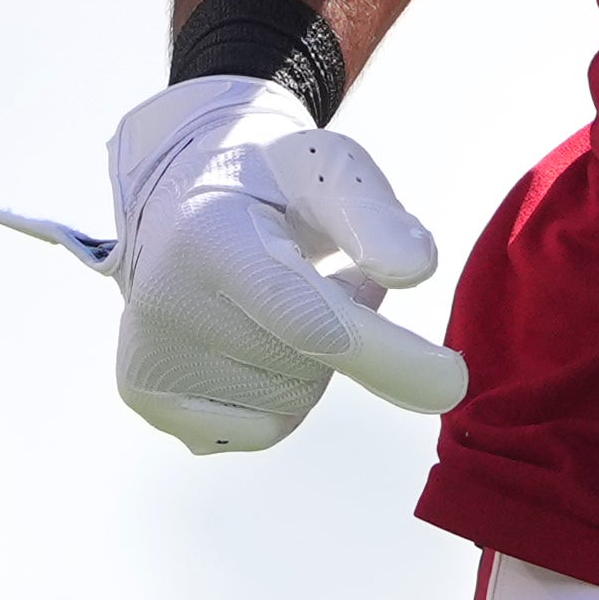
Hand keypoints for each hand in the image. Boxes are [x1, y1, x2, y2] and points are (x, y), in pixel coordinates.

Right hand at [95, 76, 472, 451]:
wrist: (182, 198)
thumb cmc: (272, 184)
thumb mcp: (328, 170)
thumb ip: (375, 214)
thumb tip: (418, 269)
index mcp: (209, 236)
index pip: (307, 317)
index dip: (383, 353)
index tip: (450, 383)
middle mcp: (164, 304)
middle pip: (309, 368)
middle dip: (346, 329)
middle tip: (330, 274)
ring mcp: (150, 357)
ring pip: (290, 405)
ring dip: (313, 359)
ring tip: (287, 298)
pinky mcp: (148, 396)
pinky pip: (260, 429)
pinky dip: (280, 393)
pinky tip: (259, 337)